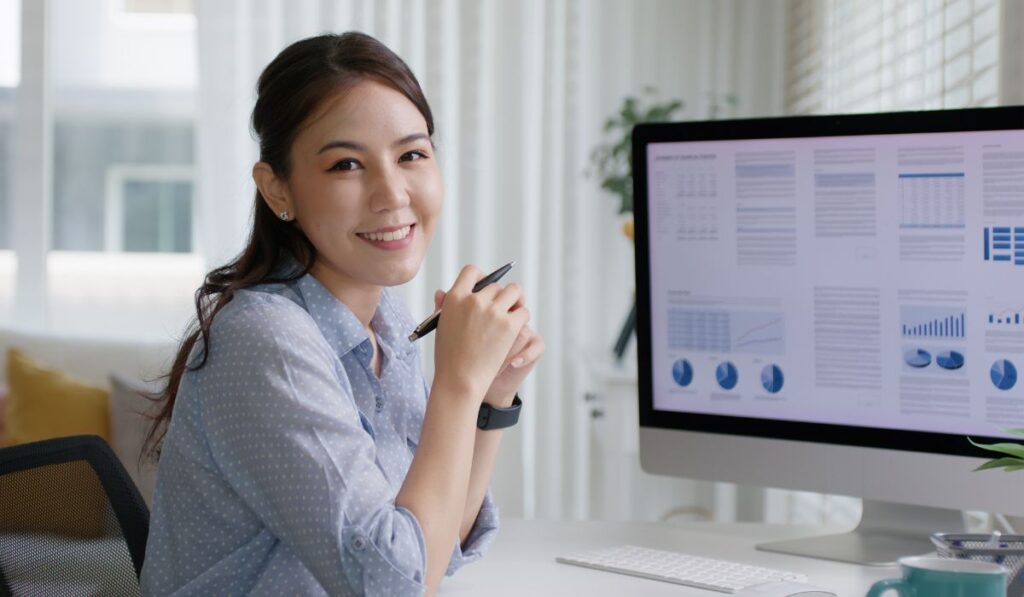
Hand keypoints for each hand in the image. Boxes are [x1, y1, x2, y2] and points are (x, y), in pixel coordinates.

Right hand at [433, 287, 544, 407]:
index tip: (484, 287)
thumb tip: (442, 291)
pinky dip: (521, 317)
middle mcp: (475, 300)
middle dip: (498, 296)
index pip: (471, 271)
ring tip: (513, 311)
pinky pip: (523, 311)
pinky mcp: (509, 325)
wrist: (460, 379)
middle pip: (495, 285)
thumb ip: (444, 305)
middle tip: (500, 308)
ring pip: (514, 291)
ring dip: (515, 300)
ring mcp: (494, 311)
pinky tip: (515, 327)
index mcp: (455, 297)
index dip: (480, 277)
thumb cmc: (448, 356)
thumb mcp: (440, 326)